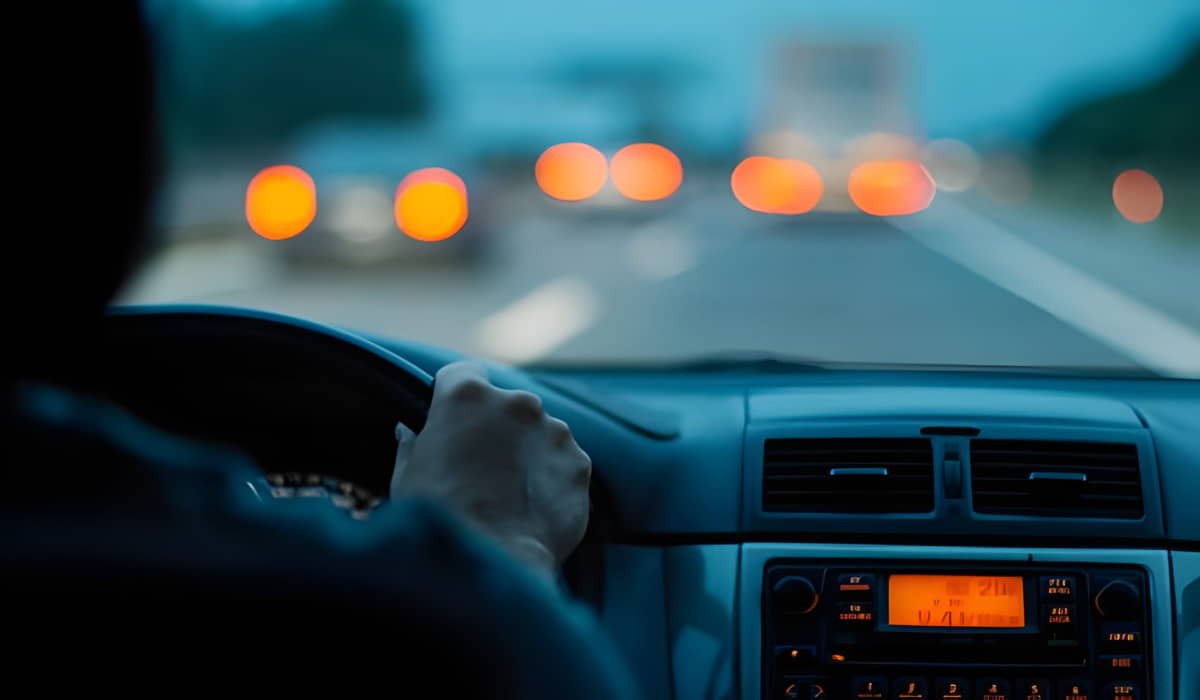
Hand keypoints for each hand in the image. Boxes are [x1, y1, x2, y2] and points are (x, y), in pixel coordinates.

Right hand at [390, 361, 591, 577]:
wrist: (494, 562)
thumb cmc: (441, 519)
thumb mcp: (407, 477)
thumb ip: (413, 444)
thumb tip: (410, 432)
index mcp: (467, 396)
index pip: (462, 374)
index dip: (455, 397)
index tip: (454, 420)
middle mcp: (516, 402)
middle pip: (506, 404)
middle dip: (497, 429)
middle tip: (482, 469)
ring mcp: (553, 430)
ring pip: (539, 432)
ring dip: (528, 453)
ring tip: (509, 496)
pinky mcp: (579, 462)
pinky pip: (563, 462)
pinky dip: (552, 478)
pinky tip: (533, 507)